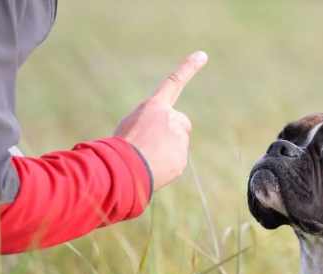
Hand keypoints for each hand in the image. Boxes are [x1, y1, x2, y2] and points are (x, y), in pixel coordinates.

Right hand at [115, 51, 207, 190]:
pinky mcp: (181, 158)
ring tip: (146, 157)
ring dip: (165, 150)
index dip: (188, 68)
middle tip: (152, 143)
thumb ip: (150, 124)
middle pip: (180, 124)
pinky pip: (176, 161)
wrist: (122, 168)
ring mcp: (179, 139)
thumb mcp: (129, 125)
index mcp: (154, 107)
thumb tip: (162, 139)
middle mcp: (171, 118)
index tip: (202, 55)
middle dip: (172, 132)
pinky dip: (166, 165)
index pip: (173, 83)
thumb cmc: (120, 146)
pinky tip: (152, 168)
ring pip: (177, 144)